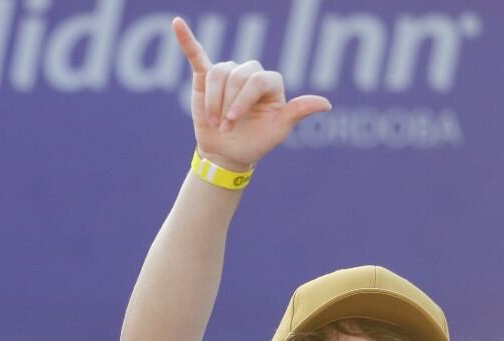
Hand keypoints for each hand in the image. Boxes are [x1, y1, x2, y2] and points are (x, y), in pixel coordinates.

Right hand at [174, 17, 330, 170]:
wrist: (228, 153)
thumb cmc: (255, 142)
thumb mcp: (278, 131)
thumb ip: (297, 113)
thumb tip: (326, 104)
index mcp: (270, 83)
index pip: (256, 80)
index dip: (242, 101)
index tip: (231, 123)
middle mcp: (250, 73)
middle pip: (237, 75)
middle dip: (228, 104)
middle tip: (225, 127)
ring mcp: (228, 74)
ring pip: (218, 73)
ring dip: (213, 100)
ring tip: (214, 122)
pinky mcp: (206, 78)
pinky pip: (197, 55)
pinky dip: (186, 40)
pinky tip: (177, 24)